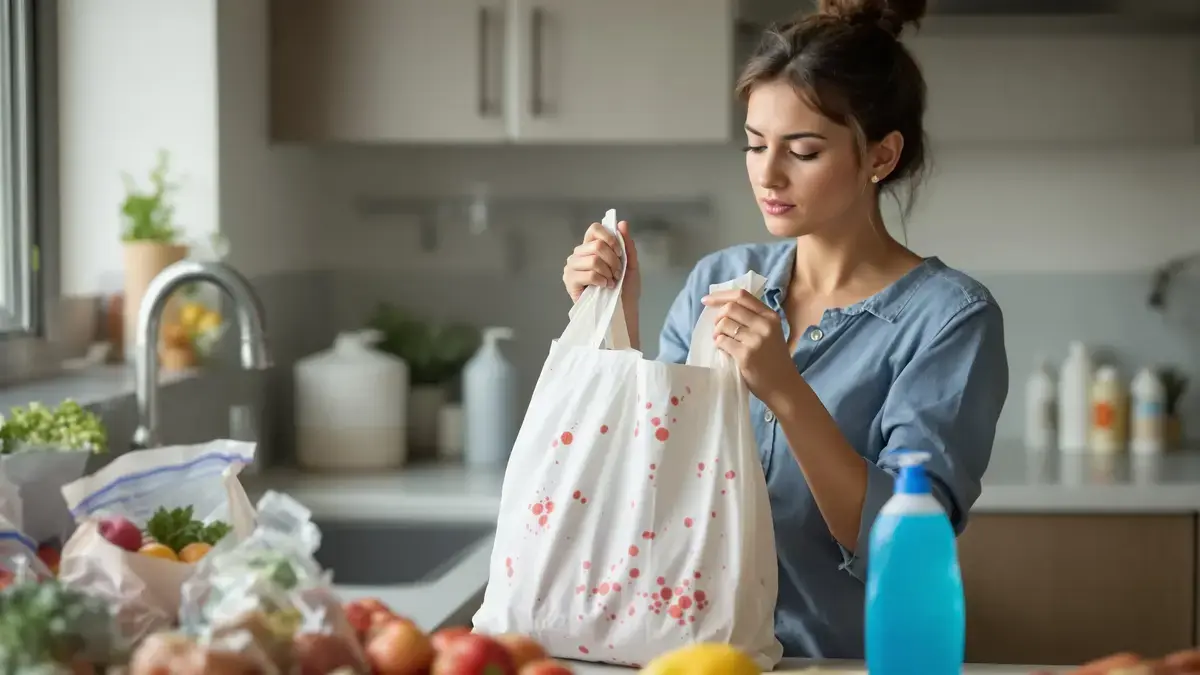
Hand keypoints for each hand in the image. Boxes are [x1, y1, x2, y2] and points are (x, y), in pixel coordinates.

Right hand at [563, 220, 640, 346]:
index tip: (620, 253)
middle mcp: (579, 254)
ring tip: (611, 282)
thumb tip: (622, 223)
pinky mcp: (570, 282)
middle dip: (613, 261)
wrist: (623, 313)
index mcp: (592, 247)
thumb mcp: (631, 265)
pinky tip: (604, 287)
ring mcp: (572, 267)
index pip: (594, 229)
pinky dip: (601, 280)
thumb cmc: (626, 290)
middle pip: (596, 245)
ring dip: (608, 272)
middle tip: (617, 274)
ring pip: (593, 259)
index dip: (609, 238)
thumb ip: (626, 244)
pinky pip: (588, 273)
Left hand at [702, 289, 798, 408]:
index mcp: (770, 316)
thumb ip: (753, 318)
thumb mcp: (770, 332)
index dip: (721, 296)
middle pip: (730, 308)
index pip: (742, 296)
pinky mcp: (745, 355)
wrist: (783, 385)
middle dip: (717, 316)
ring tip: (720, 340)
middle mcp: (764, 324)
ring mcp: (755, 340)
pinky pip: (722, 342)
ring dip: (716, 332)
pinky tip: (723, 349)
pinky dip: (718, 344)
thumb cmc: (774, 359)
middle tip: (716, 328)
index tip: (706, 300)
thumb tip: (723, 307)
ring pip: (724, 324)